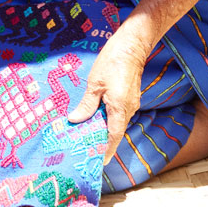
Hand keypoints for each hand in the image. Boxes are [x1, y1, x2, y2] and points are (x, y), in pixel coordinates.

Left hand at [67, 23, 148, 162]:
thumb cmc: (112, 62)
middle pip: (115, 130)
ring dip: (105, 127)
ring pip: (117, 120)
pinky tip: (98, 113)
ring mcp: (132, 102)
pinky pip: (120, 112)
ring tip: (89, 131)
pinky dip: (109, 116)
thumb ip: (87, 104)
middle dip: (103, 139)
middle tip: (89, 146)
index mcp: (119, 108)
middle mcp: (129, 109)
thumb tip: (75, 119)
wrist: (131, 46)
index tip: (100, 161)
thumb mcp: (95, 83)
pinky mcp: (131, 96)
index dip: (106, 150)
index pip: (113, 136)